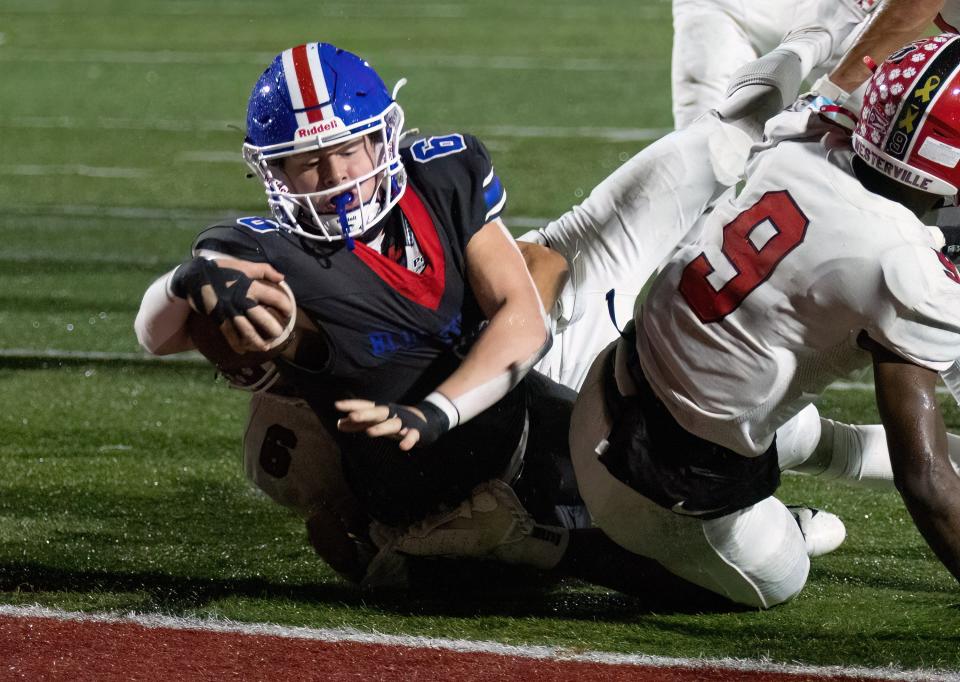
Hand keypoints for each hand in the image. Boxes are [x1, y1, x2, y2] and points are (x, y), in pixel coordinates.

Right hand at [172, 257, 294, 353]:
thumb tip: (282, 277)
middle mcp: (242, 300)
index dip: (285, 306)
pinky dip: (236, 344)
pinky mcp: (219, 318)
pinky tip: (243, 350)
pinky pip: (229, 334)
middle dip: (273, 329)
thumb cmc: (223, 269)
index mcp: (251, 286)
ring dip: (257, 341)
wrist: (195, 276)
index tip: (288, 312)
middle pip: (262, 319)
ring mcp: (230, 311)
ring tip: (265, 347)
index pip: (275, 298)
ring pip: (246, 331)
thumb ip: (265, 270)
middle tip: (279, 334)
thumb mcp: (245, 265)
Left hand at [335, 399, 423, 450]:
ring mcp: (404, 423)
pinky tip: (402, 446)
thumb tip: (338, 424)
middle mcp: (391, 415)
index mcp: (381, 412)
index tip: (336, 405)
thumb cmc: (393, 422)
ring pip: (392, 424)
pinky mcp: (416, 432)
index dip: (352, 405)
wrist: (426, 421)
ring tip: (369, 433)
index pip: (365, 405)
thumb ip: (358, 424)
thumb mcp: (376, 422)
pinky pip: (412, 436)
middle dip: (365, 414)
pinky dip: (408, 440)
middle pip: (377, 412)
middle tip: (352, 416)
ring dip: (382, 428)